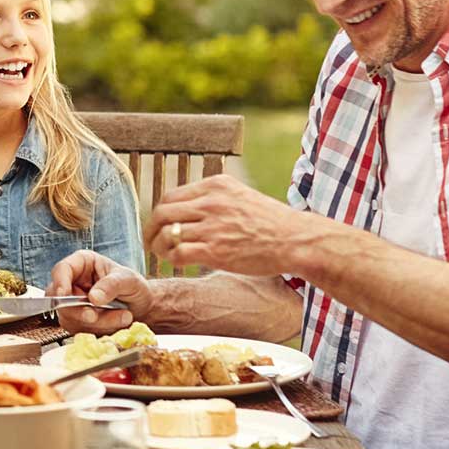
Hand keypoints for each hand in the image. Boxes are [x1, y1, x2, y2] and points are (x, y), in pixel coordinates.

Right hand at [47, 250, 150, 333]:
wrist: (142, 306)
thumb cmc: (134, 286)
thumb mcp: (128, 280)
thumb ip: (111, 285)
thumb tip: (93, 297)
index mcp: (82, 264)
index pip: (61, 270)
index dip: (59, 282)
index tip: (63, 294)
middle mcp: (73, 282)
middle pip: (59, 297)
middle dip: (78, 311)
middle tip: (94, 316)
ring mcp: (73, 303)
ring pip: (70, 317)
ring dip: (96, 322)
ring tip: (122, 317)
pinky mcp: (76, 321)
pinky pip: (79, 329)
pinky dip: (98, 329)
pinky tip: (115, 322)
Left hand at [144, 175, 313, 276]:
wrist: (297, 240)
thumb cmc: (272, 222)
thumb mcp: (241, 196)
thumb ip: (215, 198)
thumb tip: (188, 208)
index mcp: (216, 186)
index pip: (170, 196)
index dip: (160, 213)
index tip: (159, 225)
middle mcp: (211, 203)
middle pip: (162, 213)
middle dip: (151, 230)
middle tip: (151, 242)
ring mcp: (213, 227)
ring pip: (167, 234)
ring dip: (159, 247)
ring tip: (164, 254)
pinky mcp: (216, 251)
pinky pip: (178, 254)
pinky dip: (172, 259)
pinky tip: (178, 263)